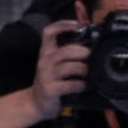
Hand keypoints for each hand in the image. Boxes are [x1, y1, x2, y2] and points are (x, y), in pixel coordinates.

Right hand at [31, 3, 92, 118]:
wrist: (36, 103)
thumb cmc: (51, 80)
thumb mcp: (56, 63)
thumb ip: (69, 49)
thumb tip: (86, 33)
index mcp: (46, 51)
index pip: (49, 32)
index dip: (63, 25)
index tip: (77, 24)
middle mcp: (44, 61)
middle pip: (66, 51)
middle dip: (82, 52)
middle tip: (91, 56)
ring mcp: (46, 75)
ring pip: (70, 67)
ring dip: (84, 70)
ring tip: (90, 73)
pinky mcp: (50, 89)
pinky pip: (70, 85)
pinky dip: (80, 85)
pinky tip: (83, 86)